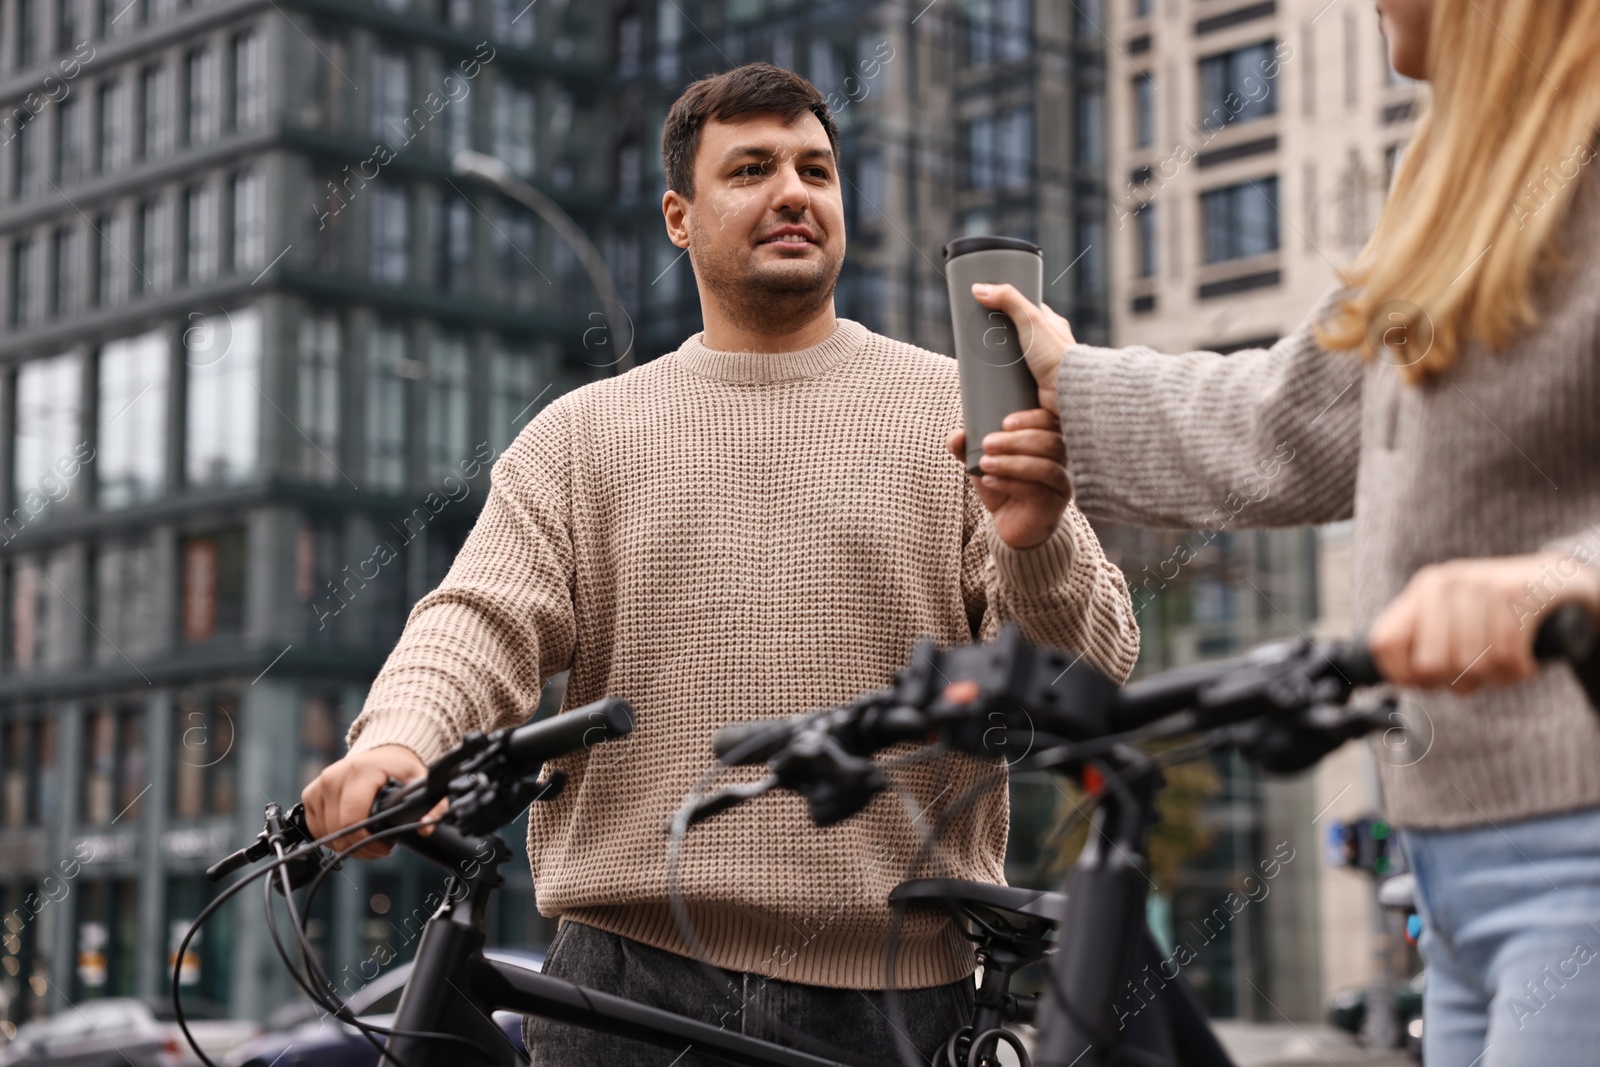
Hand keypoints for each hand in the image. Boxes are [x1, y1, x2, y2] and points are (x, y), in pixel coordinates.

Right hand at [302, 744, 444, 858]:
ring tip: (368, 837)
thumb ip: (431, 804)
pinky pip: (316, 828)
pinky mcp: (310, 794)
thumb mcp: (419, 779)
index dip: (367, 841)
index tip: (385, 846)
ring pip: (326, 833)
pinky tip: (352, 831)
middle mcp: (334, 777)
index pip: (352, 819)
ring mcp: (319, 785)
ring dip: (347, 843)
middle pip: (338, 830)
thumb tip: (426, 827)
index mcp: (360, 771)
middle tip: (380, 844)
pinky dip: (333, 836)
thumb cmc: (396, 766)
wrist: (381, 750)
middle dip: (360, 846)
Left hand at [946, 408, 1070, 548]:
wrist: (1012, 523)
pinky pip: (1037, 491)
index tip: (1005, 422)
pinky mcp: (1054, 505)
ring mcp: (1061, 483)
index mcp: (1050, 440)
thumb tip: (956, 435)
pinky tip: (989, 480)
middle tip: (987, 443)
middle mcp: (1063, 459)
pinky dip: (1010, 483)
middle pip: (1051, 442)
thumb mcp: (983, 464)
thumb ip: (968, 448)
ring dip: (1012, 462)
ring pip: (1046, 467)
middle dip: (1017, 440)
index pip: (1052, 421)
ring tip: (985, 463)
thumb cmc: (1003, 485)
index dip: (1032, 418)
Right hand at [970, 283, 1077, 417]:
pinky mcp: (1034, 388)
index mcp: (1050, 326)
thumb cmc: (1057, 355)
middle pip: (1016, 337)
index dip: (1008, 308)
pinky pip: (1014, 383)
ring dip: (1000, 364)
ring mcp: (1041, 367)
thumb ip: (1008, 300)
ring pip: (1013, 361)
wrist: (1068, 392)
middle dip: (999, 339)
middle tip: (980, 339)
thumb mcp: (1031, 320)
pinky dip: (1004, 382)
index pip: (1027, 310)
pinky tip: (992, 381)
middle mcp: (1047, 346)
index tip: (989, 308)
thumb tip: (979, 289)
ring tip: (981, 362)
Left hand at [1368, 552, 1599, 692]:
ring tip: (1503, 669)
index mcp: (1422, 590)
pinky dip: (1518, 673)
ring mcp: (1481, 586)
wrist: (1556, 578)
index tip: (1426, 685)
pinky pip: (1507, 658)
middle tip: (1476, 677)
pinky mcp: (1517, 594)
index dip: (1402, 676)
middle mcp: (1445, 584)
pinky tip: (1525, 666)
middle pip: (1431, 664)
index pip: (1384, 642)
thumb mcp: (1454, 614)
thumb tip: (1399, 680)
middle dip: (1455, 683)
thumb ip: (1425, 640)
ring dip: (1493, 680)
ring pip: (1471, 665)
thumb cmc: (1497, 610)